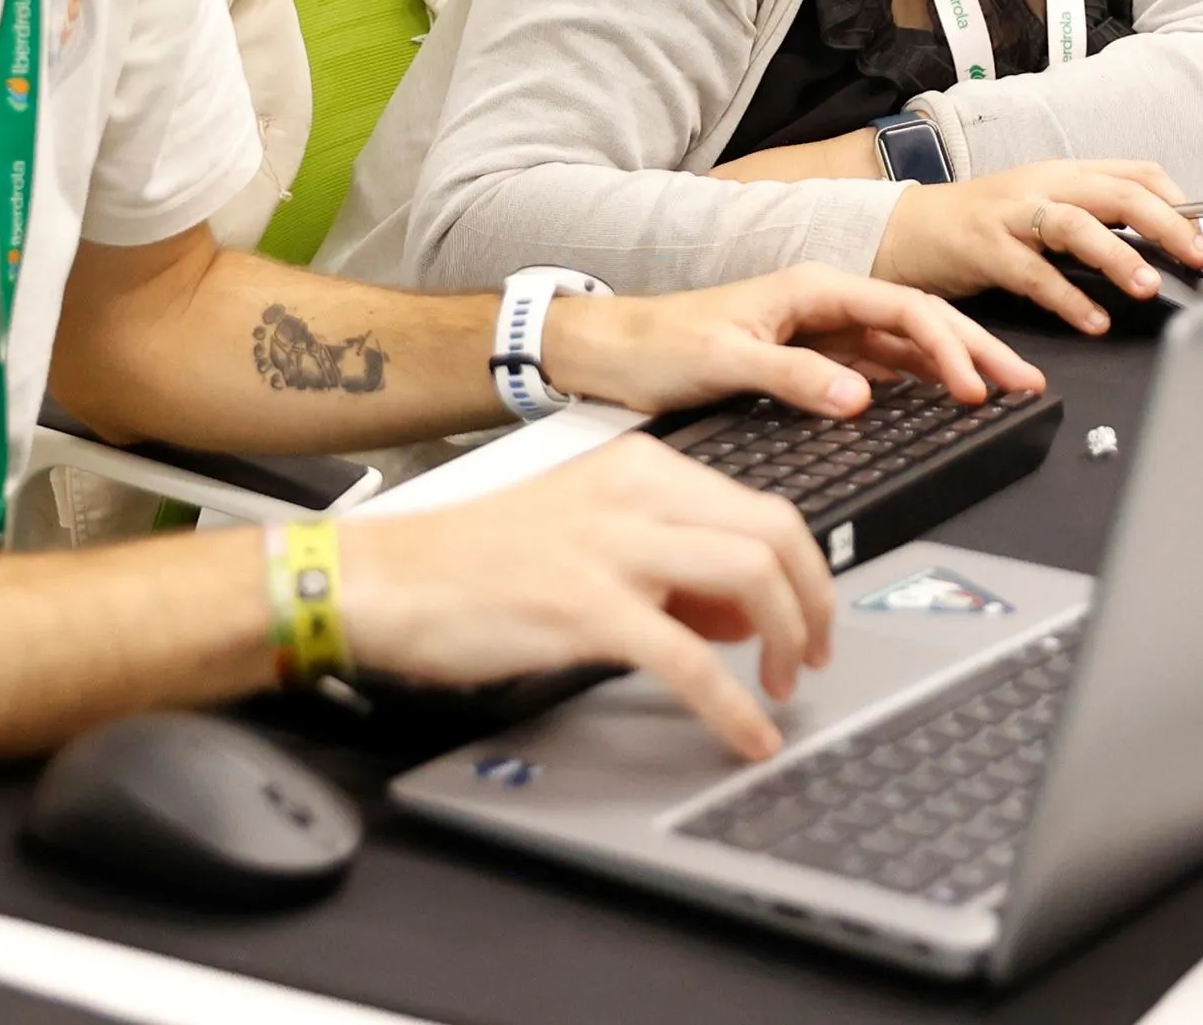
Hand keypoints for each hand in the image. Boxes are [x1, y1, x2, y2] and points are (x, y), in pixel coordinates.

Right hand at [334, 437, 835, 759]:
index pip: (763, 506)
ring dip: (786, 643)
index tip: (810, 615)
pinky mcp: (587, 607)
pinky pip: (690, 661)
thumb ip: (668, 558)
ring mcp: (612, 547)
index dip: (803, 570)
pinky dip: (733, 706)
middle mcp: (636, 492)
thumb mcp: (589, 531)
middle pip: (775, 533)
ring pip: (750, 578)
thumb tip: (740, 614)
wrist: (389, 577)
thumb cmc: (476, 561)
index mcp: (641, 468)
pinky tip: (745, 734)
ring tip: (780, 690)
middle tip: (812, 656)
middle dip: (814, 603)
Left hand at [540, 266, 1046, 420]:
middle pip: (920, 320)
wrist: (610, 352)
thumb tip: (858, 396)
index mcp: (812, 288)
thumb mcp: (724, 361)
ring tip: (1003, 389)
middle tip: (1025, 383)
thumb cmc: (656, 345)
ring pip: (907, 343)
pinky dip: (920, 381)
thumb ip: (793, 378)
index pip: (903, 309)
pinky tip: (943, 397)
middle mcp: (824, 302)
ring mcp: (821, 330)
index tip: (974, 387)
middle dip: (977, 349)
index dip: (948, 348)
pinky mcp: (811, 358)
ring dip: (956, 364)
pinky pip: (881, 365)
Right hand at [871, 158, 1202, 332]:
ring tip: (1146, 286)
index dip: (1177, 200)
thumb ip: (1092, 219)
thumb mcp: (1042, 210)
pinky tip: (1093, 321)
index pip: (1135, 173)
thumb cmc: (981, 225)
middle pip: (1116, 193)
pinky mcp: (983, 248)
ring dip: (1118, 255)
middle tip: (1198, 255)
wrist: (906, 230)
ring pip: (1075, 225)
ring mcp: (1011, 215)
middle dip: (1165, 223)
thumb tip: (1156, 240)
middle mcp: (1043, 186)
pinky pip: (1032, 272)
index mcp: (1065, 175)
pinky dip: (1067, 298)